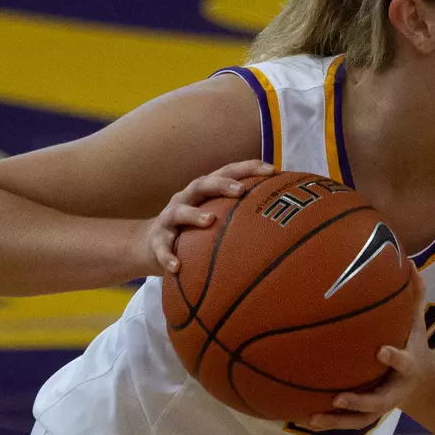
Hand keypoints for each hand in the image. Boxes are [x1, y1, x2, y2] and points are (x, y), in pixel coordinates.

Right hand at [144, 160, 273, 275]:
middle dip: (222, 185)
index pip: (227, 172)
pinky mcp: (156, 240)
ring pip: (180, 212)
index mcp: (204, 191)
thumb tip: (284, 220)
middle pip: (203, 185)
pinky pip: (161, 248)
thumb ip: (241, 215)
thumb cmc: (195, 231)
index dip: (249, 168)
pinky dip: (168, 256)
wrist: (151, 244)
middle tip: (241, 191)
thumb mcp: (216, 217)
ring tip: (210, 220)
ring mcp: (170, 218)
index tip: (273, 171)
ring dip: (194, 214)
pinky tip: (177, 266)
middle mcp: (187, 199)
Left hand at [304, 264, 434, 430]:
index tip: (380, 350)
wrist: (421, 383)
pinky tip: (301, 417)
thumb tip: (409, 261)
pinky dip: (327, 422)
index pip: (403, 362)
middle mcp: (395, 390)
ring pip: (359, 419)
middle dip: (360, 401)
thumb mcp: (417, 323)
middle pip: (379, 401)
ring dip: (337, 421)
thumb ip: (414, 296)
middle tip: (338, 398)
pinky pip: (346, 423)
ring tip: (312, 418)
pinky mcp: (367, 415)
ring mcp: (380, 406)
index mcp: (408, 366)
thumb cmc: (412, 344)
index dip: (394, 357)